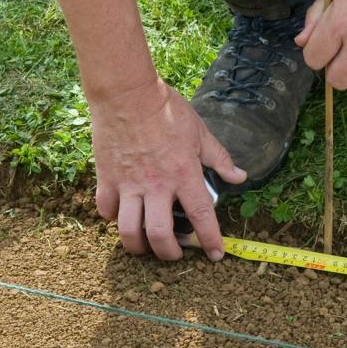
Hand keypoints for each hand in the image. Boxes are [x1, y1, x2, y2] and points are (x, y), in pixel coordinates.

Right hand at [89, 77, 245, 260]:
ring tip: (146, 245)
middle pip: (161, 235)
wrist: (127, 93)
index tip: (216, 254)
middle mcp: (156, 185)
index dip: (211, 240)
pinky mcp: (107, 178)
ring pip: (129, 231)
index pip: (202, 216)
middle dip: (170, 253)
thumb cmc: (166, 109)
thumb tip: (239, 176)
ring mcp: (129, 184)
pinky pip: (107, 210)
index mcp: (184, 174)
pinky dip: (114, 218)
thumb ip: (220, 158)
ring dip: (139, 246)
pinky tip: (122, 215)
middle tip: (175, 253)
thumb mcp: (200, 132)